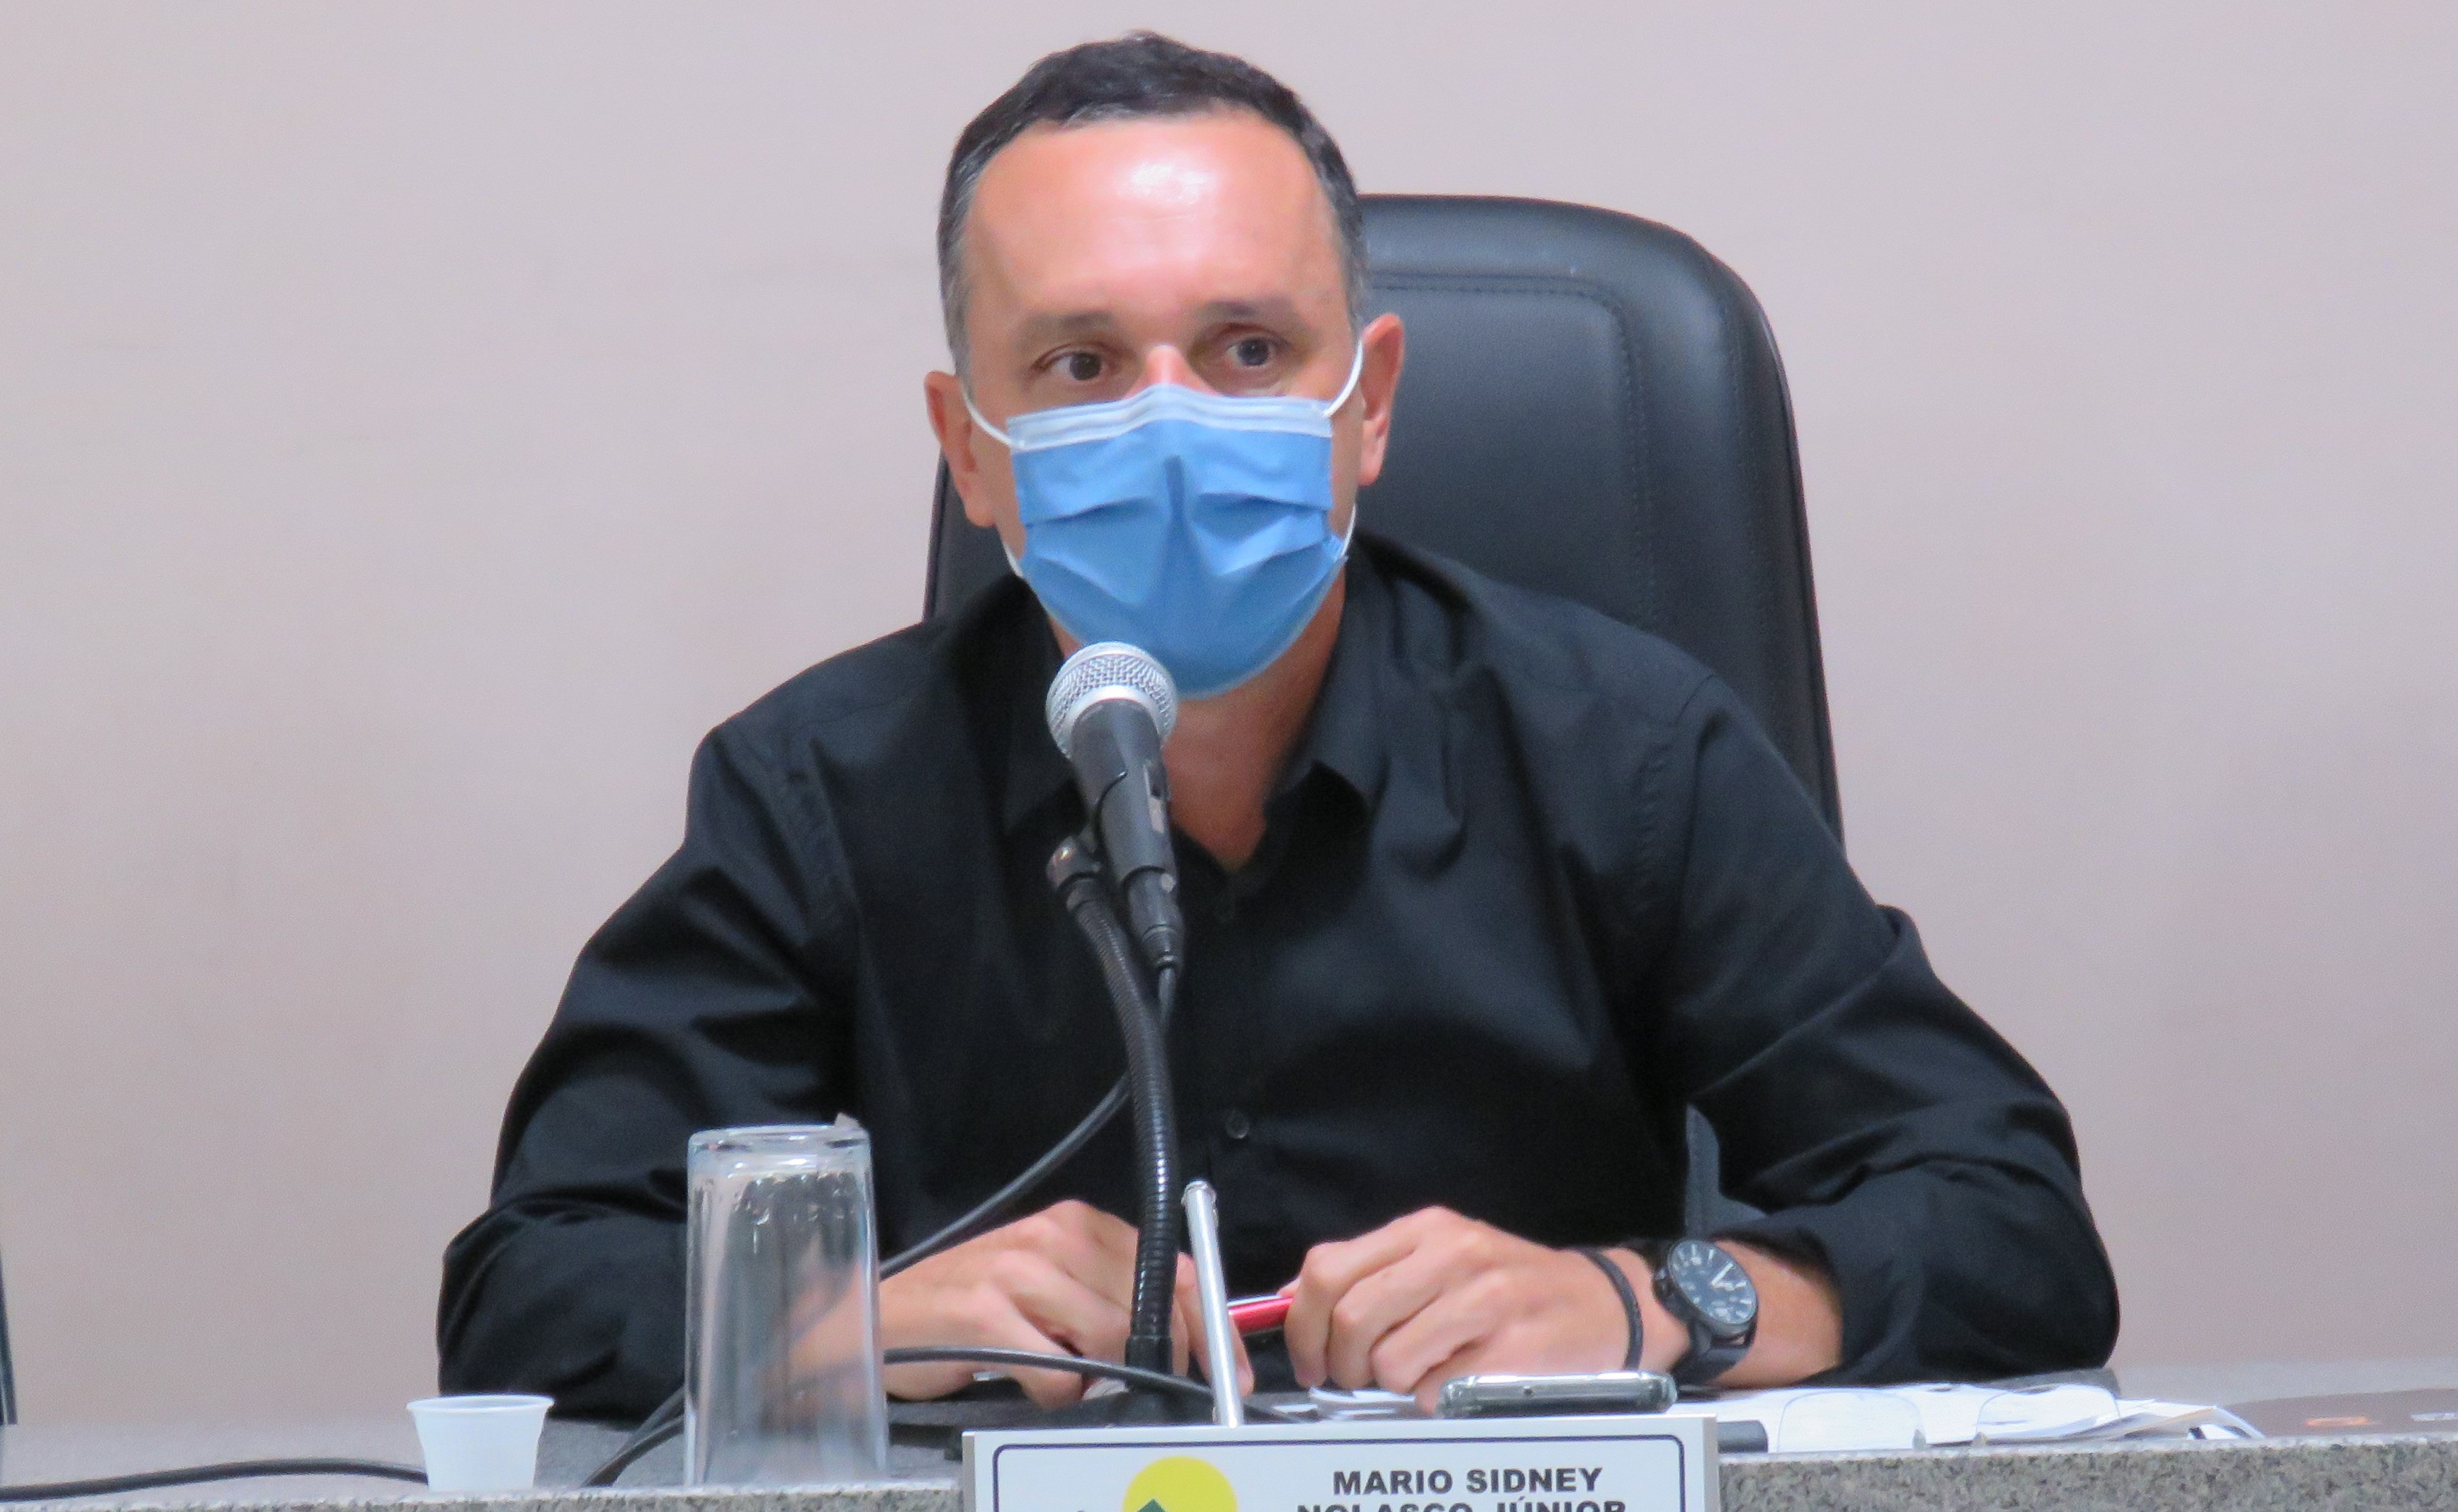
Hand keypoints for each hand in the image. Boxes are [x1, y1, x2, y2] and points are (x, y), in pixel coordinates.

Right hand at [875, 1199, 1250, 1407]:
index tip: (1232, 1373)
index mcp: (1079, 1224)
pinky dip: (1056, 1394)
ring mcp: (1017, 1273)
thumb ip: (1112, 1296)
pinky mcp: (985, 1315)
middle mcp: (1053, 1237)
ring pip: (1108, 1341)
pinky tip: (1028, 1381)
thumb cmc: (973, 1307)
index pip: (1171, 1268)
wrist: (880, 1318)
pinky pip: (1058, 1376)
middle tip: (1136, 1388)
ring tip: (1060, 1374)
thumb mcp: (1052, 1285)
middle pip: (1147, 1310)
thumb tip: (1184, 1340)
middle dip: (1158, 1362)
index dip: (1210, 1327)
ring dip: (1096, 1378)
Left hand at [1283, 1207, 1667, 1412]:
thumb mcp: (1439, 1257)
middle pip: (1353, 1320)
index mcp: (1424, 1230)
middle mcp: (1452, 1254)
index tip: (1311, 1361)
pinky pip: (1435, 1392)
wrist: (1604, 1303)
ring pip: (1390, 1362)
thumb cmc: (1509, 1286)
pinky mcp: (1511, 1347)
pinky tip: (1457, 1384)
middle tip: (1360, 1381)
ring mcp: (1485, 1299)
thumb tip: (1292, 1302)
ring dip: (1394, 1386)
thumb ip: (1371, 1274)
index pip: (1328, 1270)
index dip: (1304, 1326)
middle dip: (1344, 1367)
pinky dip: (1434, 1401)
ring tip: (1422, 1375)